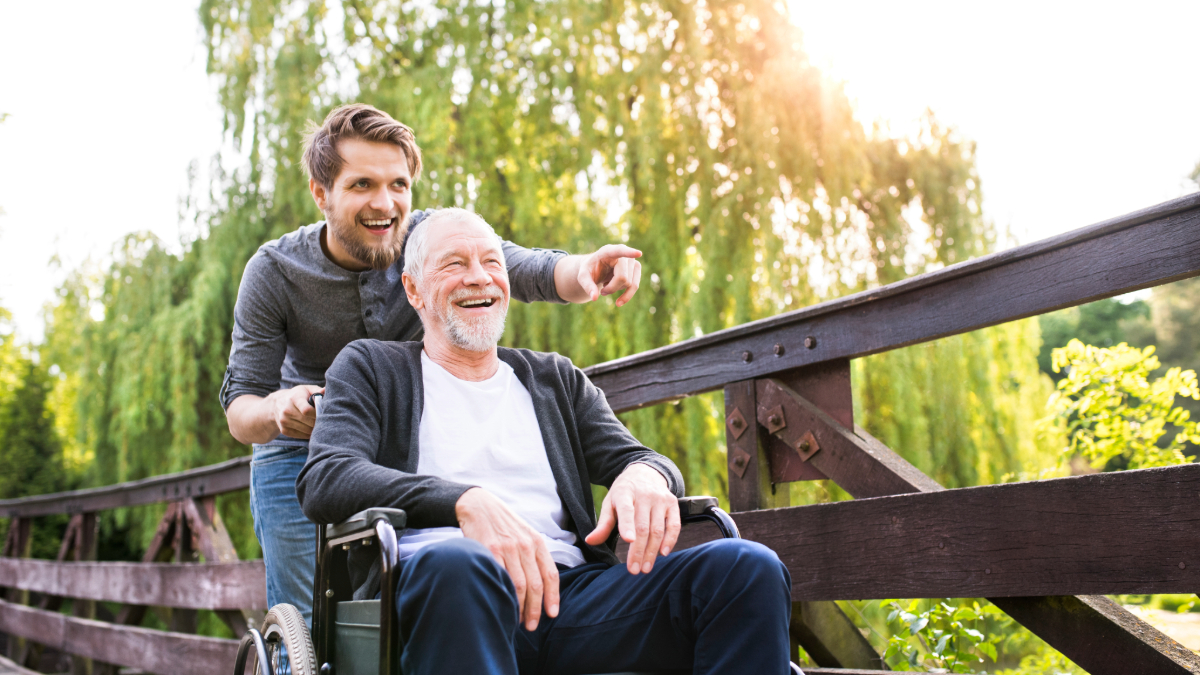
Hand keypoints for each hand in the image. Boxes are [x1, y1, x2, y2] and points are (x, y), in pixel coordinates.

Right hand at [269, 385, 323, 438]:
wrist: (277, 404)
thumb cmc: (297, 395)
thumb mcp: (306, 389)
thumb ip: (317, 391)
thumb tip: (326, 390)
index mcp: (294, 398)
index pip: (307, 410)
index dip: (317, 413)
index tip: (323, 412)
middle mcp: (287, 410)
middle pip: (308, 421)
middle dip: (319, 421)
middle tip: (325, 419)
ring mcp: (284, 421)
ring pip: (307, 430)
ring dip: (315, 428)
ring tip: (319, 423)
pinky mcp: (284, 430)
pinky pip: (302, 435)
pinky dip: (309, 433)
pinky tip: (311, 427)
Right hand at [456, 488, 559, 630]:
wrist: (479, 506)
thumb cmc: (503, 524)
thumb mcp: (524, 534)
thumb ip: (534, 555)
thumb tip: (542, 584)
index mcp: (536, 542)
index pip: (550, 574)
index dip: (553, 597)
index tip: (552, 614)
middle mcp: (524, 545)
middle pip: (535, 584)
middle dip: (535, 609)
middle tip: (532, 625)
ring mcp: (507, 549)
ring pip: (519, 586)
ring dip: (520, 607)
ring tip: (517, 620)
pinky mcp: (489, 551)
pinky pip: (500, 578)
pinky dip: (503, 595)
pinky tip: (503, 605)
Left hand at [577, 245, 642, 306]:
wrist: (597, 269)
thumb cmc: (590, 270)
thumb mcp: (583, 277)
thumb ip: (587, 286)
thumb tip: (594, 297)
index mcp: (607, 251)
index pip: (619, 251)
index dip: (629, 253)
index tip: (639, 253)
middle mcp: (622, 253)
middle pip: (622, 277)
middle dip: (611, 288)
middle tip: (602, 290)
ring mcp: (631, 260)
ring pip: (629, 283)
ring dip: (616, 290)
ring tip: (606, 287)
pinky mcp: (636, 268)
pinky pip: (635, 286)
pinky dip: (626, 296)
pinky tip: (618, 301)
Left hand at [584, 464, 678, 574]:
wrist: (645, 473)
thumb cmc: (624, 493)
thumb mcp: (610, 503)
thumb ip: (603, 524)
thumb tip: (590, 541)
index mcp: (624, 493)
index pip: (626, 510)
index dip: (627, 526)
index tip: (628, 541)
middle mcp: (644, 495)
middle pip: (643, 527)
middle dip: (638, 551)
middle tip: (634, 570)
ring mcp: (660, 499)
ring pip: (658, 529)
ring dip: (652, 551)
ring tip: (645, 567)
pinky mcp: (672, 503)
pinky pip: (674, 525)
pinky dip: (670, 540)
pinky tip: (663, 553)